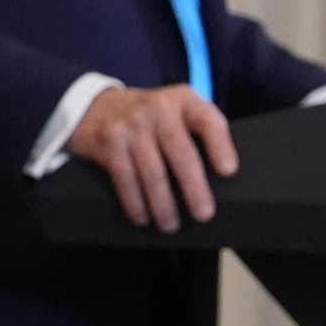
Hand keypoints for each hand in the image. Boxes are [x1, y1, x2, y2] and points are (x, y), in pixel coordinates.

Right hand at [67, 84, 235, 233]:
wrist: (98, 106)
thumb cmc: (152, 119)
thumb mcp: (177, 112)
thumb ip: (198, 132)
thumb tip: (220, 181)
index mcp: (184, 100)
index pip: (208, 121)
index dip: (220, 146)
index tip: (228, 171)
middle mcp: (158, 108)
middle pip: (180, 152)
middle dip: (193, 187)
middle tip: (203, 214)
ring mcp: (131, 125)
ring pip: (152, 170)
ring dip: (163, 203)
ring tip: (171, 225)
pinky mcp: (109, 141)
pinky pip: (124, 177)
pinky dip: (134, 201)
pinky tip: (143, 217)